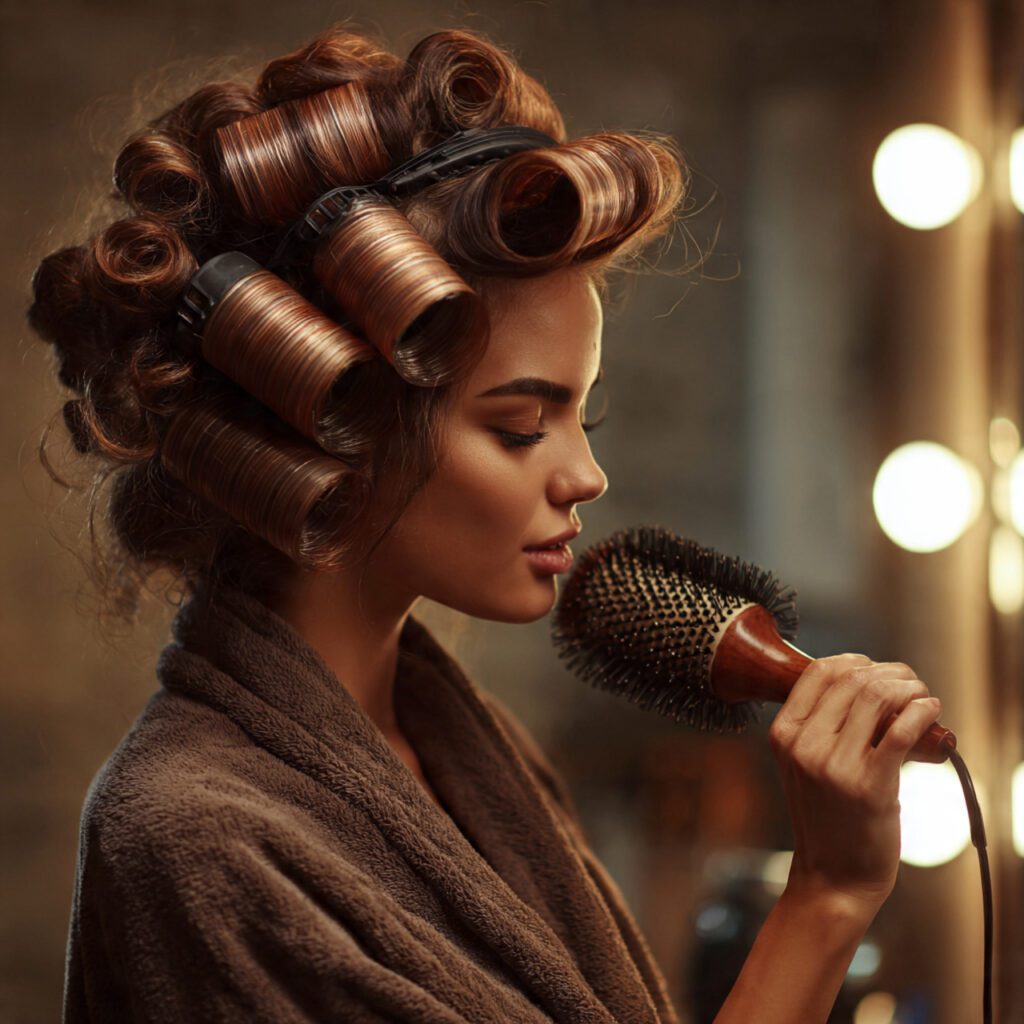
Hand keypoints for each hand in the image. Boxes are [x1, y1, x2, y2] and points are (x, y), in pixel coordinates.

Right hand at [768, 654, 942, 912]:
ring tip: (921, 697)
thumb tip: (863, 678)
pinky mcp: (869, 785)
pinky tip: (931, 711)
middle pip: (852, 679)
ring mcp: (833, 765)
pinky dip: (922, 711)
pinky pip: (900, 730)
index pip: (820, 671)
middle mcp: (803, 745)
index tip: (878, 672)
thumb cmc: (826, 814)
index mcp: (783, 734)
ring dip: (909, 688)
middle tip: (910, 686)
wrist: (834, 873)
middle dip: (890, 673)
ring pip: (877, 697)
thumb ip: (818, 723)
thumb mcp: (802, 763)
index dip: (856, 662)